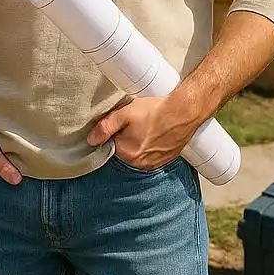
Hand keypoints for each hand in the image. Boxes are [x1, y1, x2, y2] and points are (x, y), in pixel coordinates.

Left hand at [86, 96, 201, 170]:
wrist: (183, 113)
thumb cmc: (154, 112)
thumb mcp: (124, 114)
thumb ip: (105, 128)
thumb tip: (90, 141)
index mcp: (127, 153)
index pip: (111, 146)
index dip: (113, 133)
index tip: (119, 124)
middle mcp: (140, 163)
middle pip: (124, 150)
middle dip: (126, 137)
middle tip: (134, 122)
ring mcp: (154, 163)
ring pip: (138, 152)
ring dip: (138, 142)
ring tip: (146, 126)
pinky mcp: (165, 159)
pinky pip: (151, 154)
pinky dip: (150, 145)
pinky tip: (154, 132)